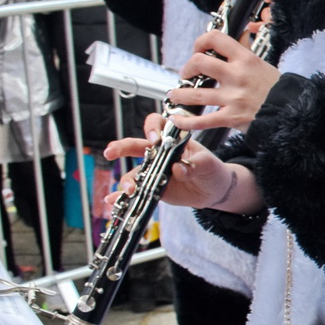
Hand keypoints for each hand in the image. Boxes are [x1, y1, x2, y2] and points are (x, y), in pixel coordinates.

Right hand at [102, 113, 261, 210]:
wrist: (213, 189)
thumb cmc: (211, 169)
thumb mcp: (207, 164)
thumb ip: (193, 165)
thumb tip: (178, 169)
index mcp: (173, 140)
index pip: (157, 125)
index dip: (152, 128)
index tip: (153, 138)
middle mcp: (159, 153)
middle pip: (135, 146)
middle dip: (121, 147)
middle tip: (111, 152)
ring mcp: (153, 171)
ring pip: (134, 172)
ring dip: (127, 180)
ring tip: (130, 189)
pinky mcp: (152, 187)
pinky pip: (136, 191)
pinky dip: (122, 196)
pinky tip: (113, 199)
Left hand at [168, 30, 279, 130]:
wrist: (293, 113)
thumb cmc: (279, 90)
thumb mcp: (263, 64)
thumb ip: (245, 51)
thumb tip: (240, 33)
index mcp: (246, 60)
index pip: (216, 39)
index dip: (201, 41)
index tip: (198, 49)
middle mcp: (237, 76)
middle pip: (199, 63)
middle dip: (187, 68)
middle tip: (187, 74)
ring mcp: (233, 98)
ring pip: (195, 93)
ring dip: (180, 94)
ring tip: (175, 94)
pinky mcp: (232, 117)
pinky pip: (203, 120)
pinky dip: (187, 121)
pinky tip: (179, 119)